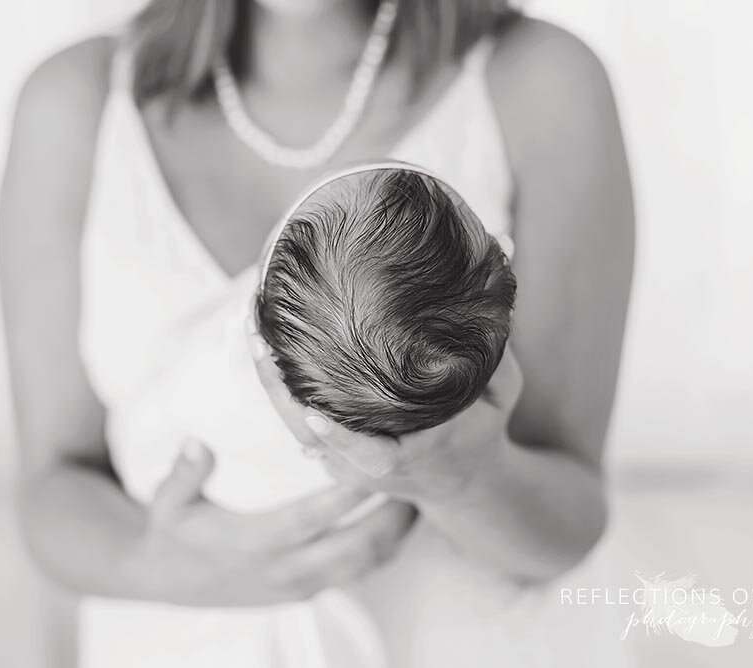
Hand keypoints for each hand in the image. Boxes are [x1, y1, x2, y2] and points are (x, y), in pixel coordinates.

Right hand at [125, 439, 416, 605]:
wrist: (166, 581)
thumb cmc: (173, 533)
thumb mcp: (169, 501)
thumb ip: (185, 472)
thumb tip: (196, 442)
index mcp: (255, 544)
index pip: (313, 517)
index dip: (350, 491)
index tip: (379, 462)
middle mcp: (285, 570)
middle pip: (357, 547)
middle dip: (393, 515)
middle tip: (419, 477)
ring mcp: (300, 585)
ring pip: (365, 565)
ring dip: (396, 533)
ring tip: (419, 495)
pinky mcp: (306, 591)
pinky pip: (357, 573)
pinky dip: (383, 548)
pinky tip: (397, 520)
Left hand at [249, 319, 523, 500]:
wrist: (464, 481)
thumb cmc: (483, 426)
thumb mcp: (502, 388)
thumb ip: (498, 336)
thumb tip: (502, 251)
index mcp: (412, 453)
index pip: (370, 455)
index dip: (341, 439)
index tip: (314, 414)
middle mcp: (371, 464)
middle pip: (311, 437)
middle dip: (279, 391)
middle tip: (257, 338)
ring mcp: (346, 462)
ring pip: (294, 429)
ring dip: (268, 383)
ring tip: (250, 328)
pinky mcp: (332, 453)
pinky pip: (295, 422)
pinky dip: (276, 386)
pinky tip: (260, 343)